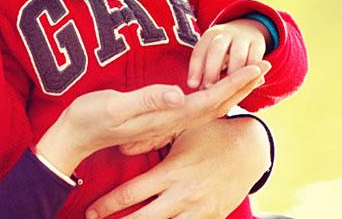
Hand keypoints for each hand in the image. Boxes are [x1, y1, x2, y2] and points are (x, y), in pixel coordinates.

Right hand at [35, 62, 267, 175]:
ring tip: (249, 76)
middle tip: (266, 65)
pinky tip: (216, 90)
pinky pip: (196, 107)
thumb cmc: (90, 119)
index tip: (257, 67)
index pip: (210, 98)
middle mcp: (171, 120)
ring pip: (209, 106)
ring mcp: (165, 121)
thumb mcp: (115, 106)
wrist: (74, 137)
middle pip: (217, 103)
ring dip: (232, 90)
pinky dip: (214, 95)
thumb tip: (179, 93)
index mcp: (166, 116)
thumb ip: (147, 101)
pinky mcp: (158, 118)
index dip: (235, 82)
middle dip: (242, 85)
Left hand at [86, 116, 271, 218]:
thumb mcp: (180, 130)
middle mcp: (184, 194)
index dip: (109, 205)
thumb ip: (152, 139)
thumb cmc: (210, 135)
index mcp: (172, 171)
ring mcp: (199, 210)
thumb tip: (122, 147)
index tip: (92, 211)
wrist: (249, 150)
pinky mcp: (211, 218)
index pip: (133, 193)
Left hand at [187, 19, 267, 88]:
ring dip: (233, 73)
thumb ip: (205, 69)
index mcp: (210, 35)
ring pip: (238, 55)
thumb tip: (196, 89)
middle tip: (208, 88)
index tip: (192, 85)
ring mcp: (242, 37)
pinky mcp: (258, 44)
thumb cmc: (223, 50)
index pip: (199, 51)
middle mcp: (225, 34)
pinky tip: (246, 84)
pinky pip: (255, 59)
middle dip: (211, 70)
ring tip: (228, 88)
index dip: (195, 69)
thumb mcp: (211, 53)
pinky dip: (251, 72)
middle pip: (216, 50)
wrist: (247, 29)